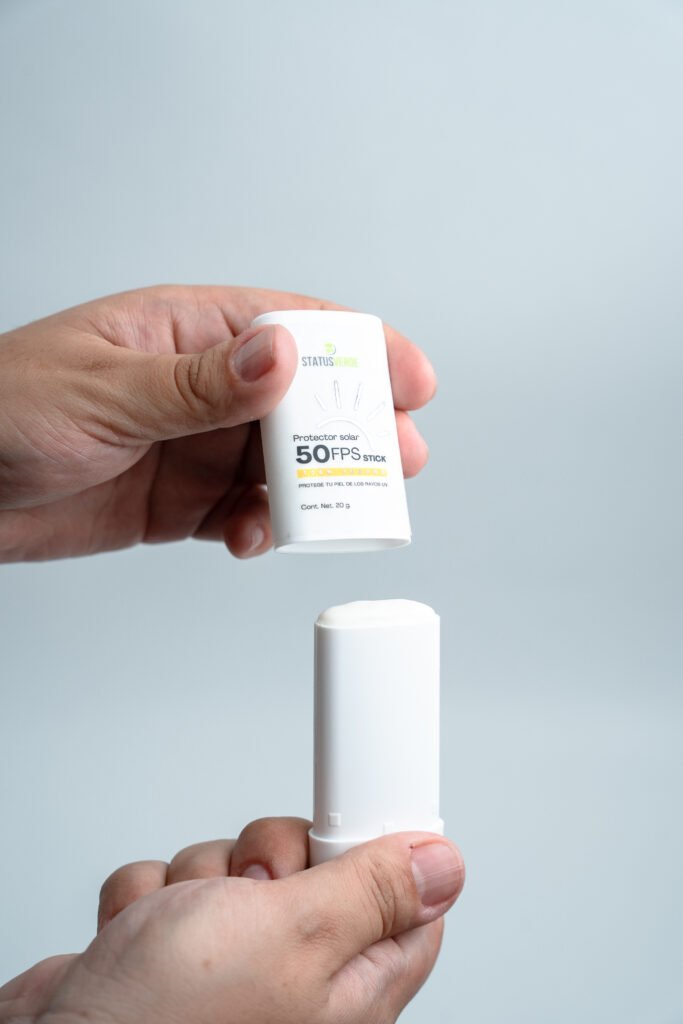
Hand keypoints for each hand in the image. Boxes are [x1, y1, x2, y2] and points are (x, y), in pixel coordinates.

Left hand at [0, 286, 435, 560]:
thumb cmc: (1, 409)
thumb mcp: (105, 390)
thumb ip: (198, 382)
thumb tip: (284, 357)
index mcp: (187, 331)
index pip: (295, 327)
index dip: (361, 351)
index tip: (410, 380)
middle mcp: (200, 386)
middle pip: (304, 402)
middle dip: (357, 429)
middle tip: (400, 459)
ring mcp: (193, 445)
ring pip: (281, 462)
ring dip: (316, 488)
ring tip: (336, 515)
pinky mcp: (180, 500)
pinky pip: (243, 511)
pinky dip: (263, 527)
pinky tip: (256, 537)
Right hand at [0, 817, 464, 1023]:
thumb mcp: (290, 940)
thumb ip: (370, 893)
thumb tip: (444, 865)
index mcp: (352, 985)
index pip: (406, 897)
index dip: (379, 844)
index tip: (346, 817)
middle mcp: (298, 975)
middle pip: (314, 862)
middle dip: (267, 856)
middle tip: (251, 887)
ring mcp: (231, 960)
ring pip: (236, 865)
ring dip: (198, 880)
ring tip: (178, 927)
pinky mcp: (173, 946)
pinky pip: (176, 881)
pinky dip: (151, 898)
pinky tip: (139, 938)